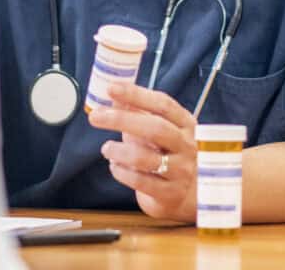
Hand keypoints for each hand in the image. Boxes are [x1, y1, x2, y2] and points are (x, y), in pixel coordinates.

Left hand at [87, 83, 197, 221]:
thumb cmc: (168, 155)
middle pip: (155, 128)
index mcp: (185, 124)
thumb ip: (138, 112)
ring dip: (119, 150)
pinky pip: (141, 182)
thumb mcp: (158, 130)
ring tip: (106, 148)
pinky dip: (122, 172)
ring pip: (146, 158)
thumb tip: (115, 95)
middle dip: (122, 119)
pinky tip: (115, 166)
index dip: (137, 94)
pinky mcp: (171, 193)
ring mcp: (181, 171)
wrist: (189, 196)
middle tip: (96, 116)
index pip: (163, 104)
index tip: (112, 88)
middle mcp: (187, 145)